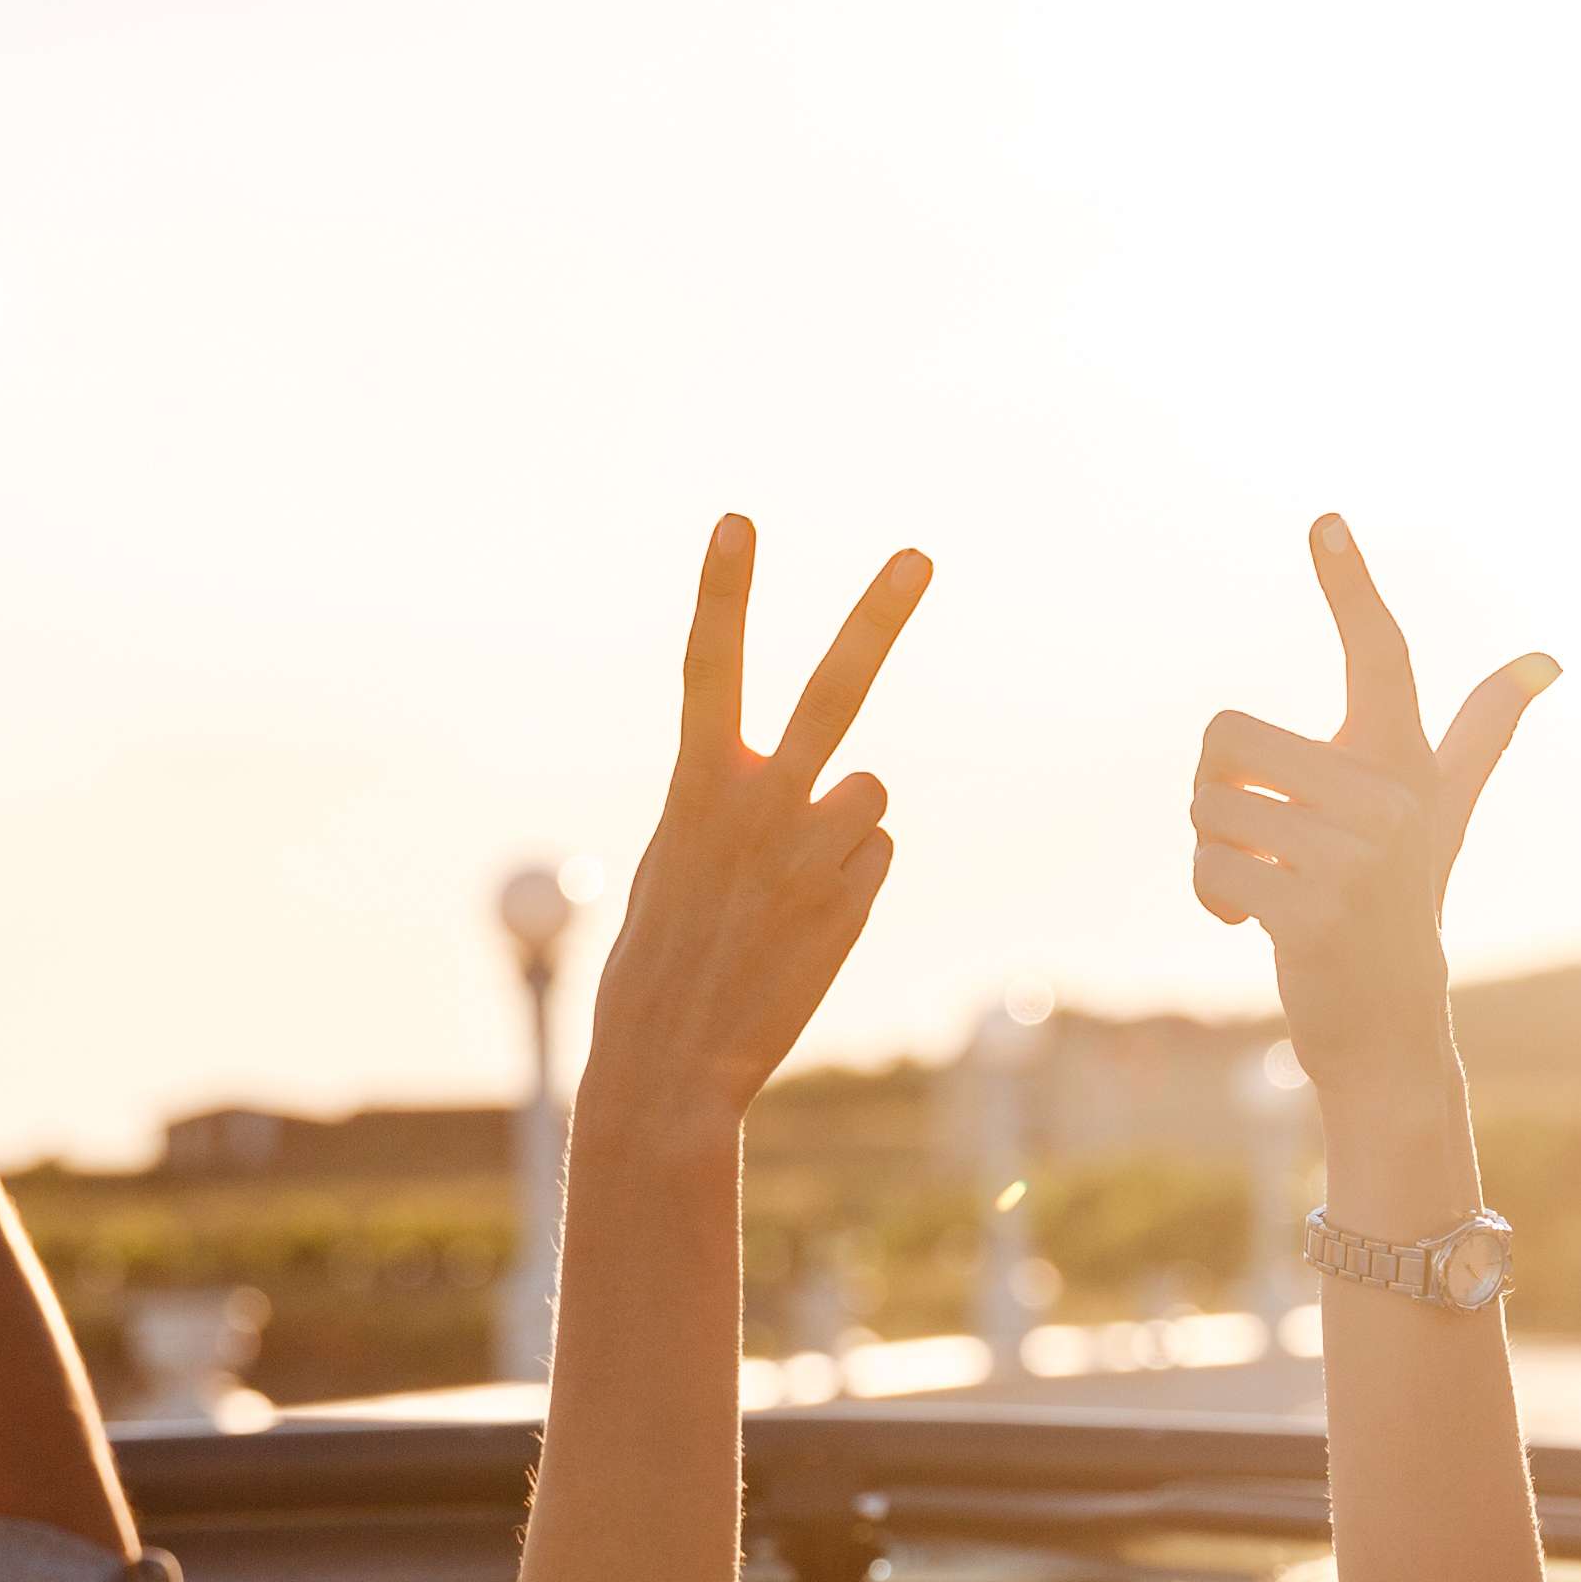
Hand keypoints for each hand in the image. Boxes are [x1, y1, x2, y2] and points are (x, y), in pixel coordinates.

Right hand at [580, 517, 928, 1134]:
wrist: (673, 1061)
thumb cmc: (661, 959)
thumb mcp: (676, 861)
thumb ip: (734, 804)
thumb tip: (837, 786)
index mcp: (696, 788)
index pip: (708, 669)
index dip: (722, 592)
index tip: (737, 520)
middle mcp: (759, 806)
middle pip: (832, 692)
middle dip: (875, 618)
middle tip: (919, 554)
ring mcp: (813, 851)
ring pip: (866, 796)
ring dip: (841, 830)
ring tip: (787, 892)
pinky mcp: (855, 895)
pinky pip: (874, 854)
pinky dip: (850, 882)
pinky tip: (805, 926)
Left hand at [1188, 515, 1553, 1102]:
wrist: (1389, 1018)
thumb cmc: (1406, 897)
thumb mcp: (1445, 810)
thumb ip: (1484, 731)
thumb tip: (1548, 658)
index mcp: (1406, 763)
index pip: (1380, 657)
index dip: (1352, 584)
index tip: (1323, 517)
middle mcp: (1389, 803)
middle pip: (1227, 735)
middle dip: (1215, 788)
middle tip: (1259, 832)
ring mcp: (1354, 861)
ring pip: (1207, 806)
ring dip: (1213, 848)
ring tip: (1264, 880)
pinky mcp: (1311, 914)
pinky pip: (1210, 867)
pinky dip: (1211, 896)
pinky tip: (1249, 922)